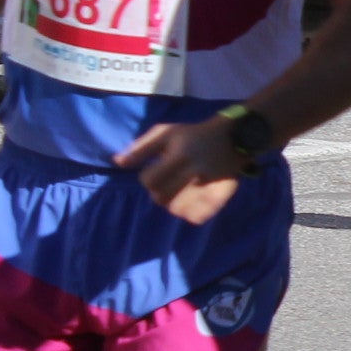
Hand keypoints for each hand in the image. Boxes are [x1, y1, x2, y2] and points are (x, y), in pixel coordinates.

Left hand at [115, 116, 243, 225]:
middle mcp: (194, 172)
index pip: (149, 181)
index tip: (156, 171)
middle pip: (161, 199)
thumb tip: (117, 163)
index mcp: (179, 155)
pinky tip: (191, 203)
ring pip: (177, 210)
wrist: (233, 137)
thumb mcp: (166, 132)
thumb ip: (141, 148)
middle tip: (168, 183)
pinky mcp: (220, 196)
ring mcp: (208, 186)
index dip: (148, 179)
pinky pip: (197, 217)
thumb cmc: (193, 134)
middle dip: (159, 193)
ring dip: (173, 204)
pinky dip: (190, 214)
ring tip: (179, 192)